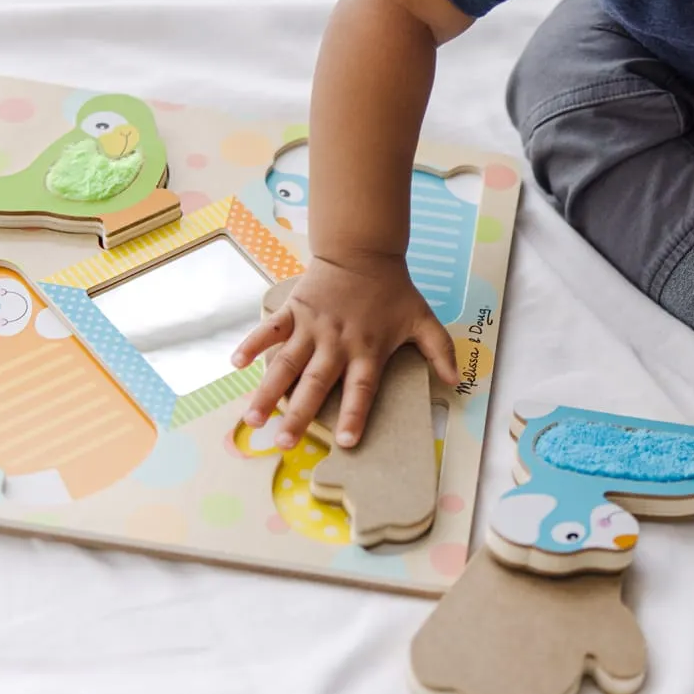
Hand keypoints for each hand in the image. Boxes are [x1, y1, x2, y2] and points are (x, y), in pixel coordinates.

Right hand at [232, 254, 458, 449]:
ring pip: (287, 364)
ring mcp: (312, 326)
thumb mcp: (423, 318)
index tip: (347, 443)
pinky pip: (270, 330)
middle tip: (283, 444)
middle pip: (317, 384)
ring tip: (252, 419)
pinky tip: (236, 364)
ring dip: (268, 392)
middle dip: (299, 415)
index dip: (356, 415)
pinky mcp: (294, 310)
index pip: (363, 389)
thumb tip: (456, 383)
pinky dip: (253, 344)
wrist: (363, 249)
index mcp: (368, 349)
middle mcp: (337, 342)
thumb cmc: (393, 289)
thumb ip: (440, 351)